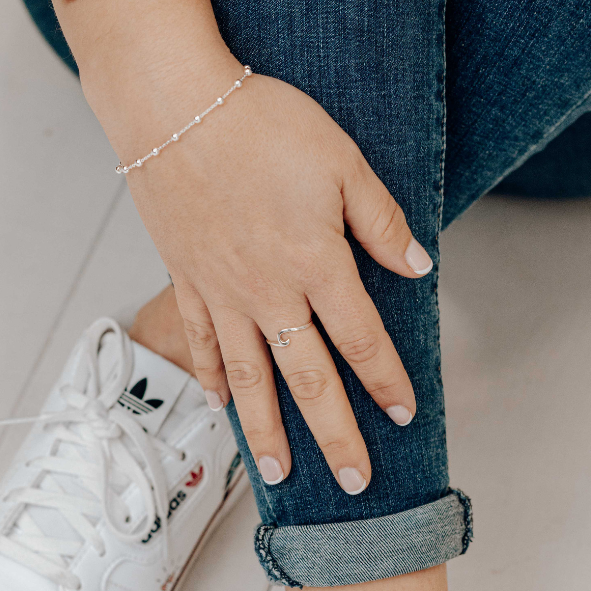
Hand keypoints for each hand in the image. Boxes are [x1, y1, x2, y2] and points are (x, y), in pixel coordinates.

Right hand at [82, 50, 432, 492]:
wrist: (173, 106)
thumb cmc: (261, 124)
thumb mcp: (342, 160)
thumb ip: (380, 220)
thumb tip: (417, 266)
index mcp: (316, 264)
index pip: (362, 341)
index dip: (387, 382)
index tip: (404, 415)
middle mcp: (269, 293)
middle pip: (309, 381)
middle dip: (335, 436)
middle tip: (353, 484)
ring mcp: (223, 293)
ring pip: (249, 379)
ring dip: (266, 431)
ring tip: (278, 474)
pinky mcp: (187, 281)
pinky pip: (202, 343)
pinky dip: (210, 379)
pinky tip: (219, 405)